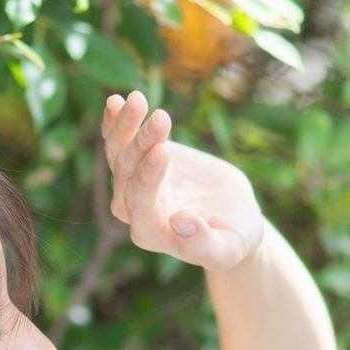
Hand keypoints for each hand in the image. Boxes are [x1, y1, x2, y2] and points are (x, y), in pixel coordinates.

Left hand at [101, 90, 264, 269]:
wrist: (233, 217)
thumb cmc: (232, 239)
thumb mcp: (227, 249)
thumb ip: (204, 243)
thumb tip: (180, 221)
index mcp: (152, 233)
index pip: (141, 206)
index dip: (148, 179)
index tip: (163, 151)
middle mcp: (135, 209)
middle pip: (127, 176)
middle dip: (142, 145)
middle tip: (162, 118)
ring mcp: (134, 183)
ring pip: (119, 154)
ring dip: (126, 127)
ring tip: (138, 100)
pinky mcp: (141, 160)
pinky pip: (120, 141)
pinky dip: (115, 123)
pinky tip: (115, 101)